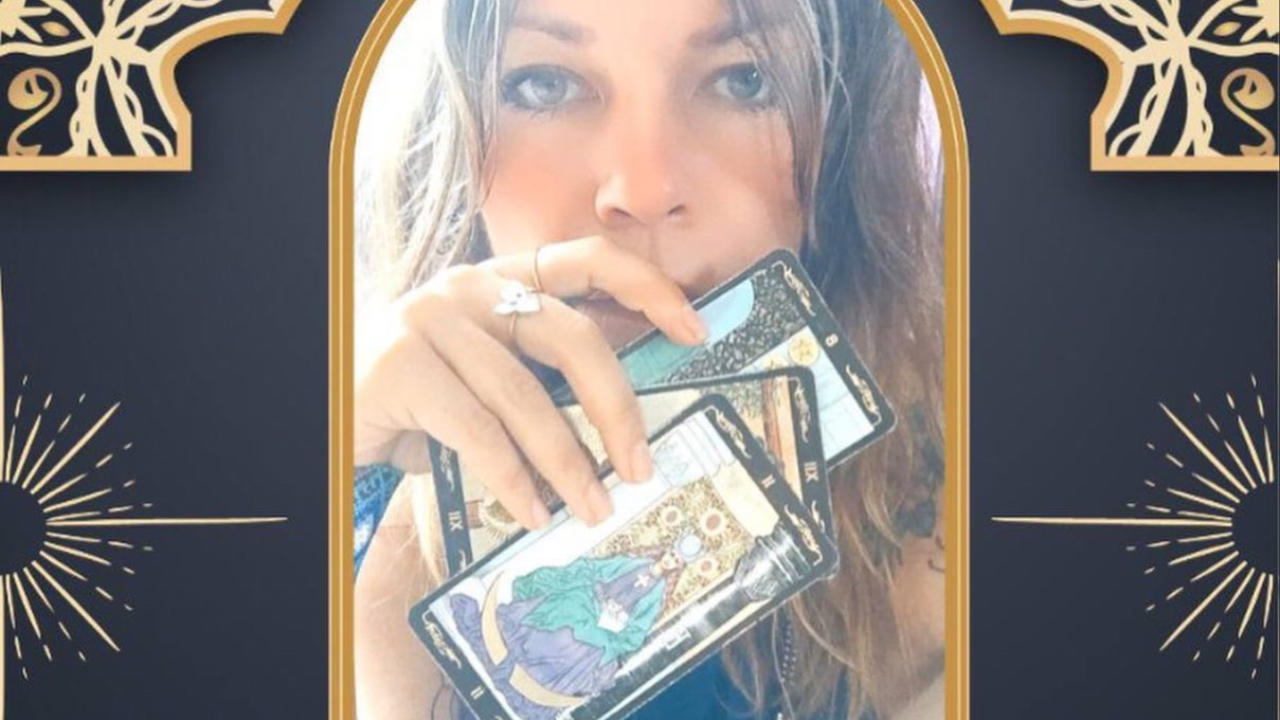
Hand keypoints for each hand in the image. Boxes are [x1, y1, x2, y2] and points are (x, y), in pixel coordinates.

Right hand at [355, 235, 705, 527]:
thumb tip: (619, 429)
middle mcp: (467, 288)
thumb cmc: (413, 399)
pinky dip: (515, 479)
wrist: (330, 409)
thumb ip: (538, 380)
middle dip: (617, 408)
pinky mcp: (402, 367)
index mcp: (497, 280)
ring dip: (569, 463)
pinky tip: (532, 510)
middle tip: (640, 465)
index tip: (694, 330)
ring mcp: (431, 321)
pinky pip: (480, 432)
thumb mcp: (482, 376)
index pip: (586, 260)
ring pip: (528, 396)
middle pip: (572, 337)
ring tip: (591, 507)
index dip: (648, 287)